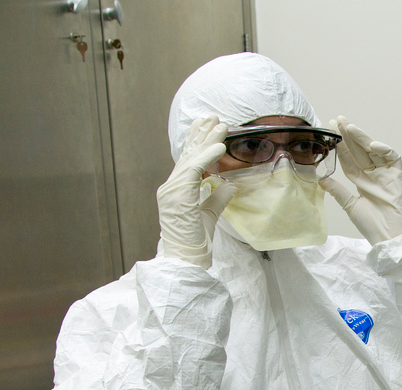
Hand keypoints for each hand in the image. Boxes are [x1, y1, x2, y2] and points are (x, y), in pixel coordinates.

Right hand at [156, 116, 235, 267]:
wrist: (185, 260)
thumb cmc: (195, 242)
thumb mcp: (210, 214)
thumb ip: (217, 197)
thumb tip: (230, 184)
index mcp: (178, 190)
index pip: (188, 160)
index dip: (199, 143)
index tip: (209, 127)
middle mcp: (171, 187)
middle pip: (188, 154)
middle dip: (201, 134)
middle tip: (213, 117)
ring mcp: (172, 190)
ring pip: (191, 158)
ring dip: (206, 140)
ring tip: (220, 125)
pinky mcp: (179, 196)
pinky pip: (194, 170)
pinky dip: (206, 156)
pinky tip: (219, 146)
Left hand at [319, 116, 401, 244]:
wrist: (389, 236)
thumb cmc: (372, 225)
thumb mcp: (349, 205)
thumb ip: (336, 190)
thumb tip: (319, 178)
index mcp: (361, 181)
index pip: (348, 160)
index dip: (339, 146)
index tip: (329, 132)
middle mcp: (373, 175)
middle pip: (359, 151)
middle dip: (349, 136)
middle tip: (338, 120)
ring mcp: (386, 174)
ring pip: (373, 150)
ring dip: (362, 138)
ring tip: (350, 127)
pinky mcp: (398, 175)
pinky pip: (392, 157)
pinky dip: (383, 150)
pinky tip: (371, 145)